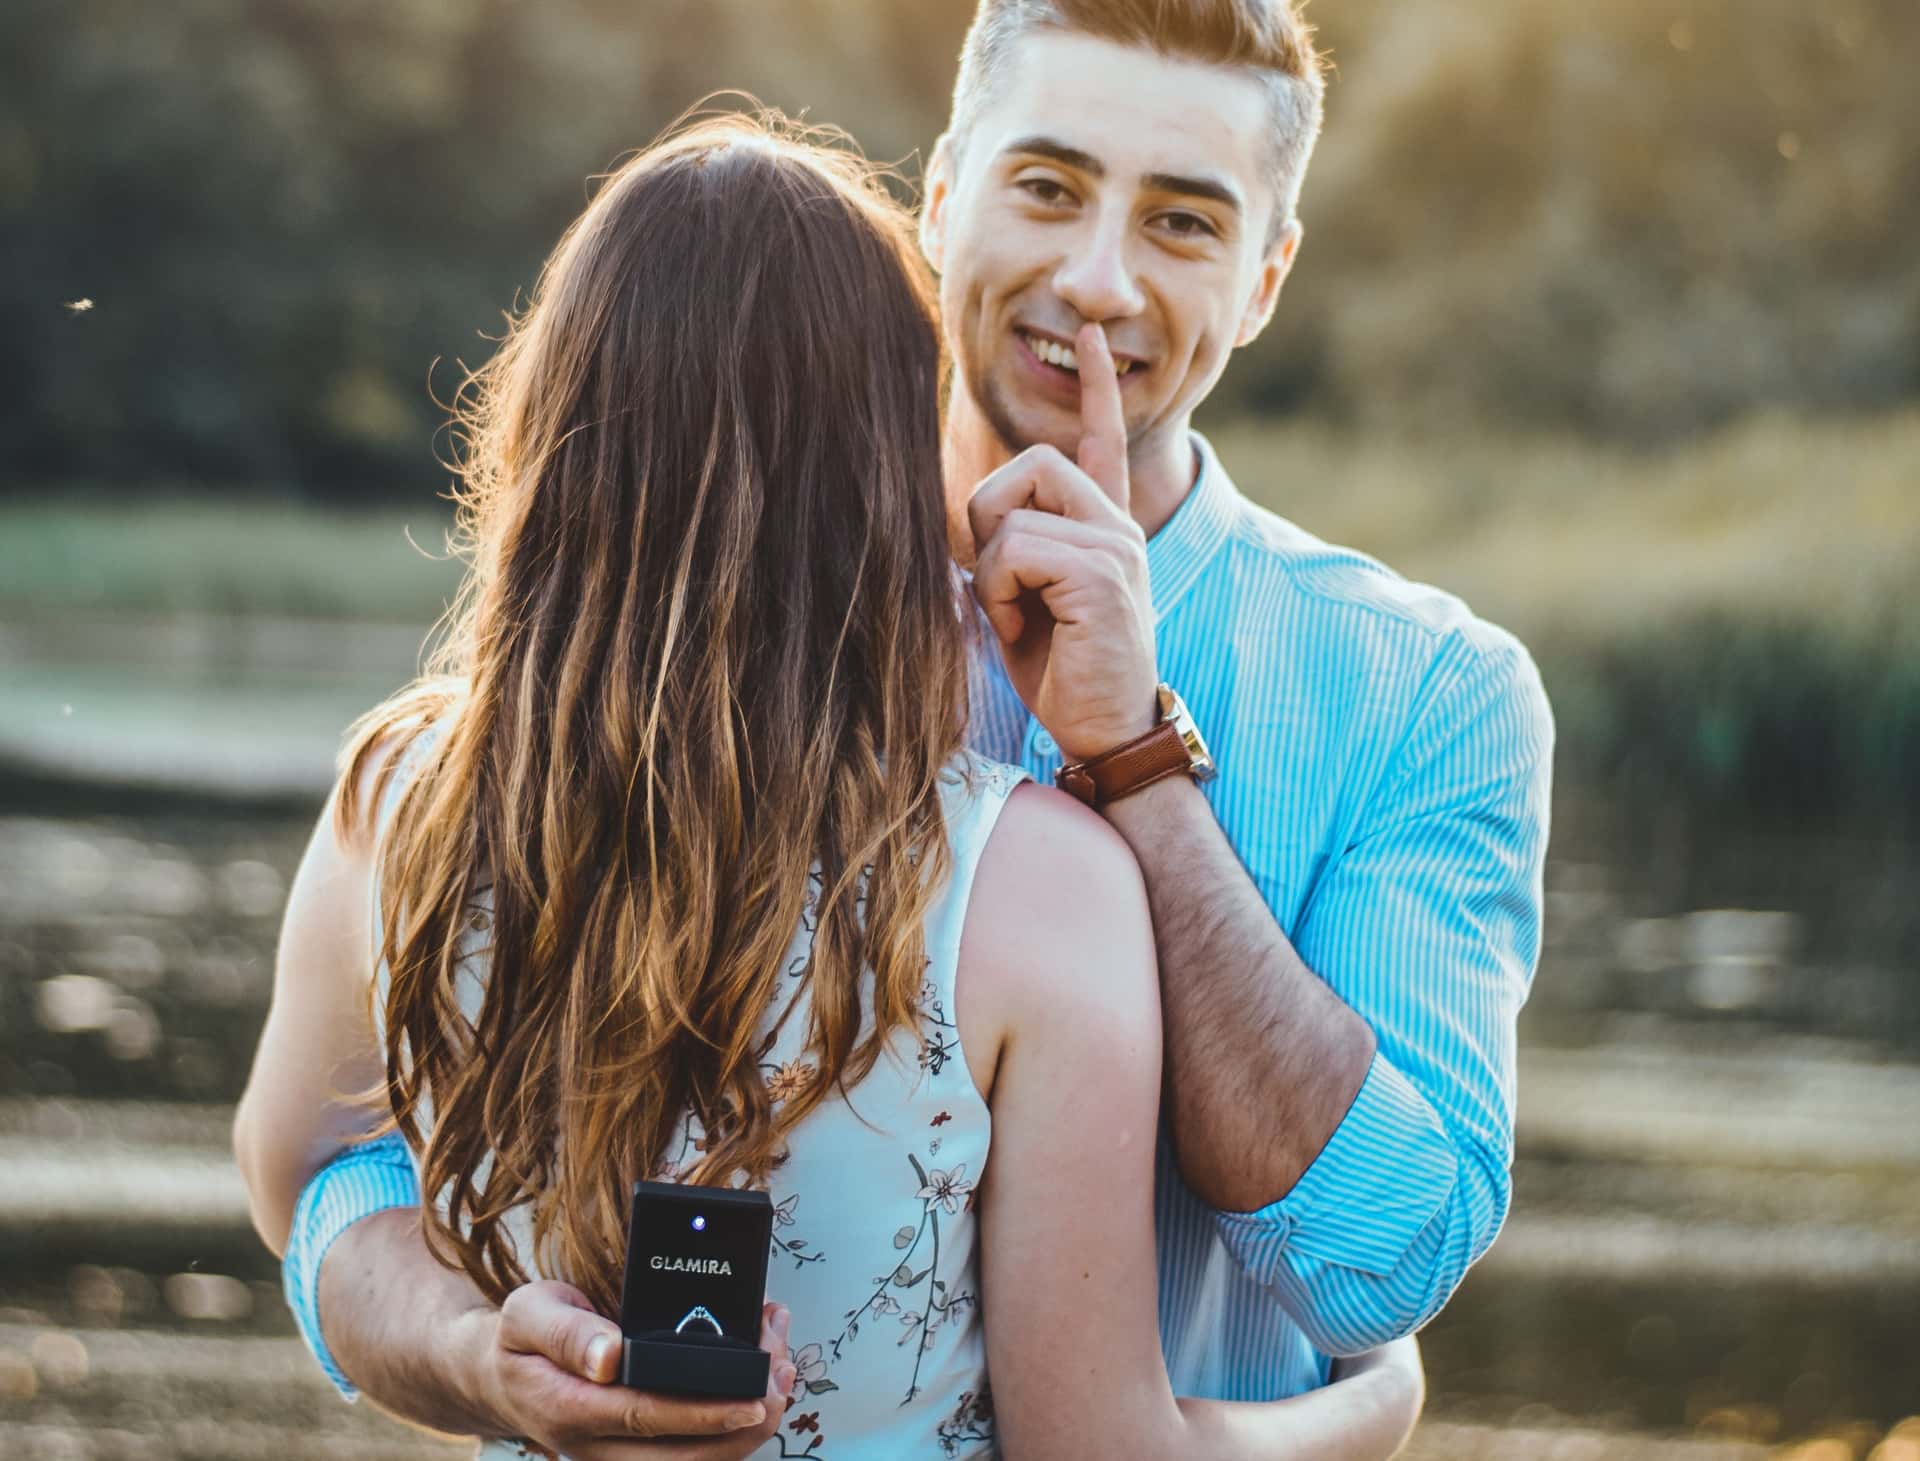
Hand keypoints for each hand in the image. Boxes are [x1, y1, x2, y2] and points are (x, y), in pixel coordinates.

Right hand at [462, 1280, 796, 1460]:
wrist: (497, 1379)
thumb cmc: (518, 1341)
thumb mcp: (527, 1314)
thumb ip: (567, 1332)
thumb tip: (610, 1355)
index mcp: (571, 1409)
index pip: (648, 1415)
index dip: (706, 1411)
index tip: (754, 1396)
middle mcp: (597, 1447)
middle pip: (685, 1455)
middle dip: (745, 1421)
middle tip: (785, 1375)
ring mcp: (616, 1457)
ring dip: (747, 1428)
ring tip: (783, 1373)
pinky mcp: (634, 1454)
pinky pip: (691, 1454)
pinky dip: (730, 1428)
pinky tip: (758, 1386)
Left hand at [968, 323, 1158, 762]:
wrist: (1108, 734)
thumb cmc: (1064, 677)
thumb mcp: (1024, 604)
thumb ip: (1007, 555)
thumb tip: (964, 531)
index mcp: (1104, 528)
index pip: (1103, 440)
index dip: (1097, 387)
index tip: (1092, 336)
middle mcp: (1117, 526)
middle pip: (1031, 464)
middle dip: (990, 518)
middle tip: (1002, 587)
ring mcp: (1115, 545)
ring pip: (1012, 516)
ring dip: (991, 575)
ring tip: (1018, 620)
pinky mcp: (1102, 572)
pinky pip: (1015, 551)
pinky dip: (998, 595)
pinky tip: (1025, 631)